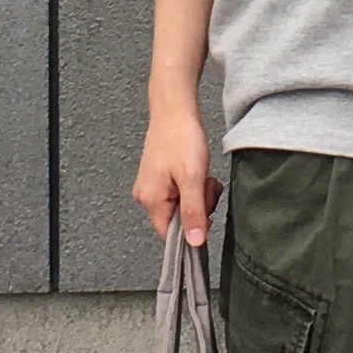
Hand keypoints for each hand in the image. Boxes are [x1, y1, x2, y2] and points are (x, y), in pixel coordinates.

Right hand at [134, 93, 213, 247]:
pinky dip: (192, 186)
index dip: (191, 231)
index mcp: (151, 200)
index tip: (206, 214)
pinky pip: (179, 194)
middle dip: (197, 208)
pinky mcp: (158, 178)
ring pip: (180, 207)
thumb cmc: (181, 138)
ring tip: (202, 176)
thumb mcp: (193, 178)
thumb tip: (195, 243)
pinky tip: (197, 172)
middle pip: (177, 221)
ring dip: (197, 196)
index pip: (169, 237)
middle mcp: (146, 197)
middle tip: (205, 186)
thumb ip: (193, 212)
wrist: (174, 109)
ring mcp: (151, 186)